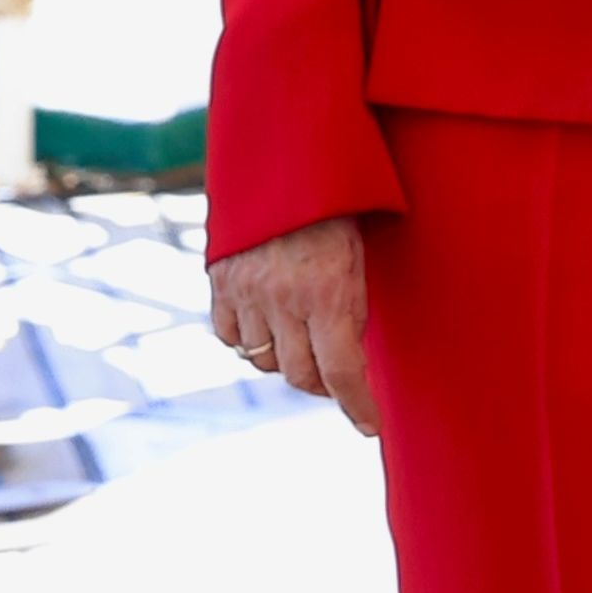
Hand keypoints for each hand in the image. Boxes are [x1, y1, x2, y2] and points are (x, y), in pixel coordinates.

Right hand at [204, 215, 379, 434]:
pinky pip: (230, 336)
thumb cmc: (338, 211)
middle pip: (298, 374)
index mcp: (328, 294)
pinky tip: (267, 330)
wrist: (286, 166)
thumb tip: (349, 359)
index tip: (371, 426)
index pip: (342, 371)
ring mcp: (247, 294)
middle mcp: (283, 301)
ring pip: (261, 359)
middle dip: (321, 384)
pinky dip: (248, 342)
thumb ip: (351, 310)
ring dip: (286, 361)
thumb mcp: (360, 259)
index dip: (357, 405)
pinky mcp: (220, 285)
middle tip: (337, 379)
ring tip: (304, 344)